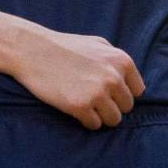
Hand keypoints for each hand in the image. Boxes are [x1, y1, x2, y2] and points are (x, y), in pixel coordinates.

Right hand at [13, 31, 143, 128]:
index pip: (137, 91)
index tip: (106, 91)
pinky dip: (85, 120)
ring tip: (84, 105)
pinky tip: (73, 108)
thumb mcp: (96, 44)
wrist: (30, 49)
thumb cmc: (61, 46)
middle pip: (126, 107)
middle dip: (110, 105)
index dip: (121, 93)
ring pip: (114, 119)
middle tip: (91, 98)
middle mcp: (113, 77)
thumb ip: (115, 61)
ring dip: (100, 115)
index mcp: (121, 61)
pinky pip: (94, 124)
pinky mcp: (80, 105)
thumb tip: (129, 80)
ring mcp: (97, 93)